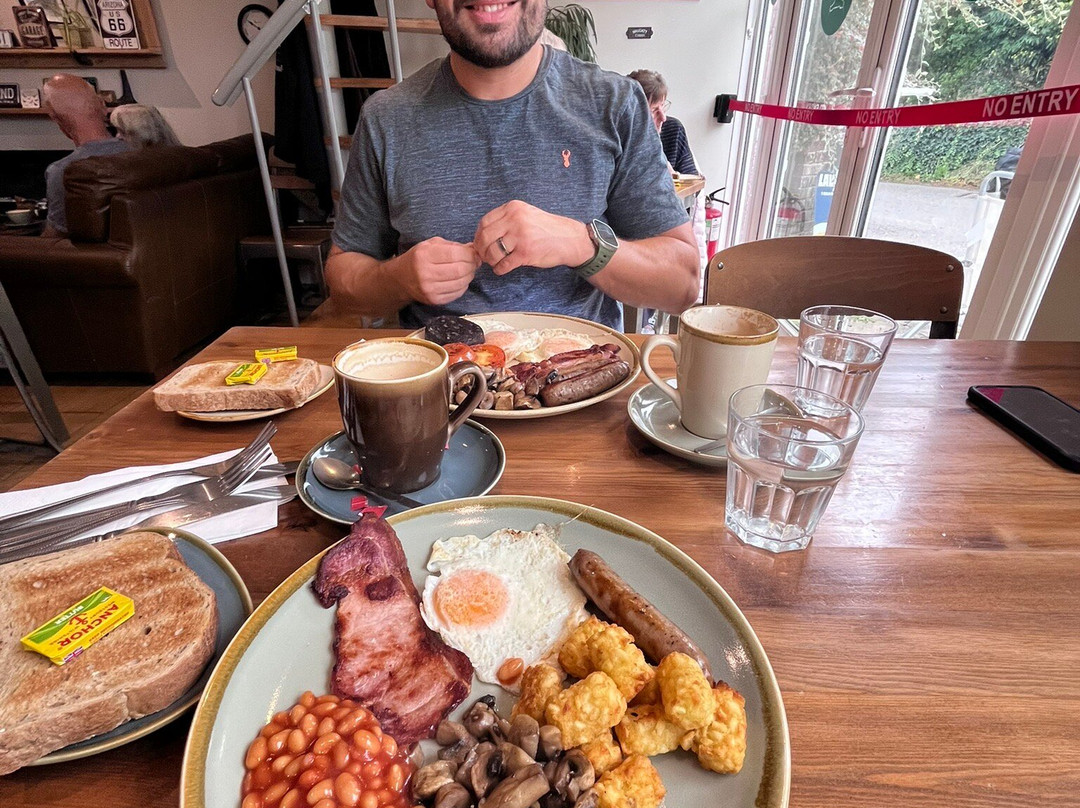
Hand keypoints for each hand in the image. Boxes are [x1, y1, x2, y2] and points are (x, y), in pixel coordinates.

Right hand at [396, 237, 479, 305]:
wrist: (401, 279)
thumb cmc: (418, 259)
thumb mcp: (431, 245)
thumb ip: (453, 246)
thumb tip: (473, 249)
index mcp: (424, 255)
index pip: (455, 254)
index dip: (469, 254)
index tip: (474, 253)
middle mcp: (425, 273)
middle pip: (460, 270)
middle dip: (472, 265)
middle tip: (474, 262)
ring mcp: (430, 289)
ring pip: (461, 283)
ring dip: (469, 276)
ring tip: (468, 270)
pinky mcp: (434, 300)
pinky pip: (457, 293)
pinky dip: (463, 286)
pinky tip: (460, 280)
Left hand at [473, 200, 594, 275]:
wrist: (569, 239)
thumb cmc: (546, 229)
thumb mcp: (525, 214)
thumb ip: (506, 220)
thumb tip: (482, 235)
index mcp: (513, 208)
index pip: (484, 222)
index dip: (478, 236)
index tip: (480, 244)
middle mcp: (515, 219)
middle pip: (485, 237)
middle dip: (482, 250)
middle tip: (485, 257)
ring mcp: (521, 236)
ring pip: (492, 252)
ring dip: (490, 261)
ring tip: (495, 262)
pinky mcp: (526, 253)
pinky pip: (503, 264)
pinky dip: (499, 269)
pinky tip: (502, 269)